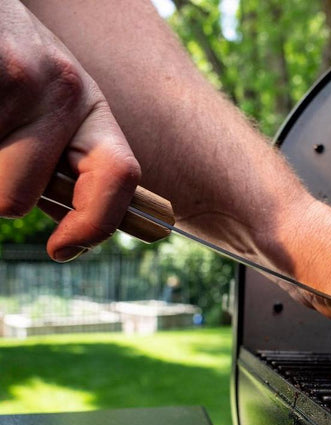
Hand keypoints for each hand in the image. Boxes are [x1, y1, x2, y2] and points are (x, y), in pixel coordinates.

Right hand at [0, 0, 139, 260]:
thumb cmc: (12, 70)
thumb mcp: (54, 115)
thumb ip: (66, 171)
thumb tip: (72, 240)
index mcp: (92, 112)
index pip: (120, 178)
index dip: (96, 226)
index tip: (62, 249)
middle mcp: (65, 92)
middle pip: (16, 199)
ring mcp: (20, 76)